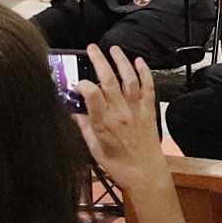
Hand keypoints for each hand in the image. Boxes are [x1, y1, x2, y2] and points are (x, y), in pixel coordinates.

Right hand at [74, 44, 184, 222]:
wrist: (145, 174)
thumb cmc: (118, 165)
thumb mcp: (94, 149)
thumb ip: (84, 127)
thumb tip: (73, 113)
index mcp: (104, 123)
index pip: (91, 94)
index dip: (82, 84)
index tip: (76, 83)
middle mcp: (120, 113)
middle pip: (109, 80)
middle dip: (99, 61)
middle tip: (91, 48)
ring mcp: (136, 110)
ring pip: (129, 79)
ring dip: (121, 61)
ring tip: (113, 49)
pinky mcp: (148, 110)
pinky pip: (148, 87)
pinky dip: (144, 72)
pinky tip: (138, 61)